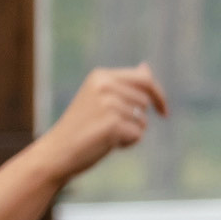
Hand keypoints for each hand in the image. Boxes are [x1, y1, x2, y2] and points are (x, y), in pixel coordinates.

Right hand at [33, 64, 167, 182]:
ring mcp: (109, 104)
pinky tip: (107, 143)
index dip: (158, 96)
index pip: (145, 79)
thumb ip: (125, 84)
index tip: (163, 112)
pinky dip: (127, 143)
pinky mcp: (113, 124)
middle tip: (109, 126)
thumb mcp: (101, 98)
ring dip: (131, 131)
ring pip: (143, 120)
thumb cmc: (82, 125)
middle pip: (145, 102)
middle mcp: (104, 86)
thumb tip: (146, 67)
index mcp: (101, 76)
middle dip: (136, 118)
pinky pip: (138, 135)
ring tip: (106, 134)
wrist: (57, 151)